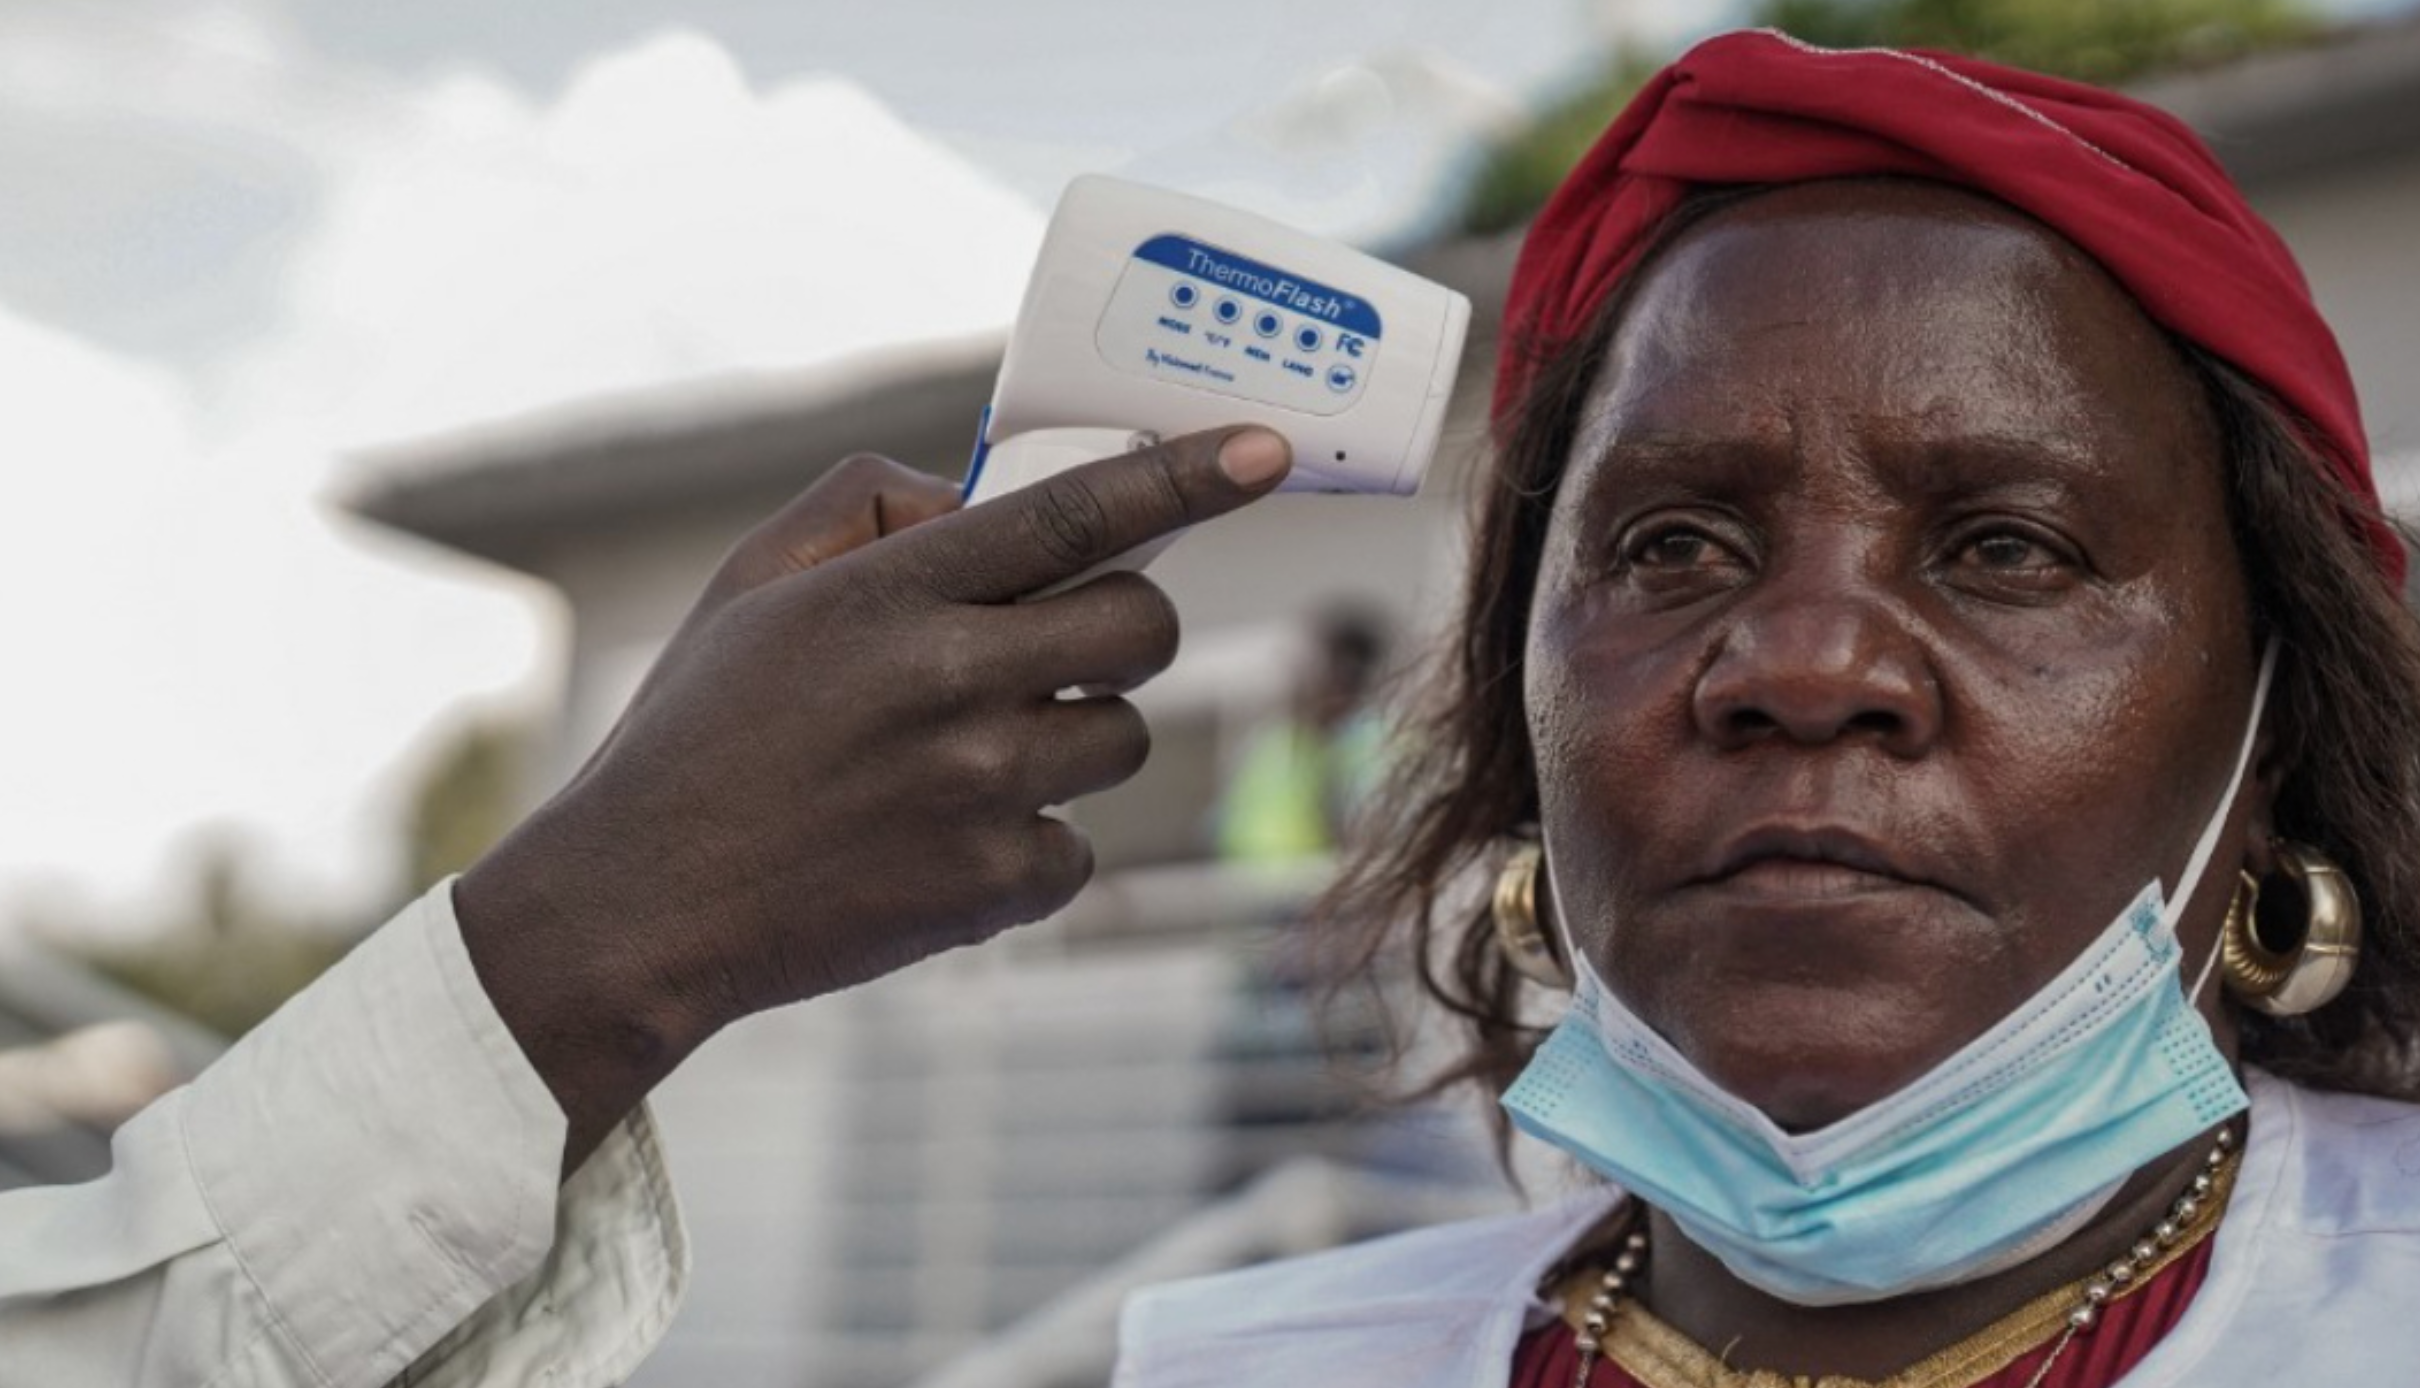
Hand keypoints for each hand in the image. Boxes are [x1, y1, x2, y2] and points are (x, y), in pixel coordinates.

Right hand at [454, 426, 1291, 1168]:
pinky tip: (942, 840)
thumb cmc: (700, 732)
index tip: (1264, 450)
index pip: (1074, 514)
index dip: (1183, 475)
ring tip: (962, 757)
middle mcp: (952, 683)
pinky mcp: (992, 888)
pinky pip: (1080, 846)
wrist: (641, 908)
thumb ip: (871, 508)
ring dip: (1072, 737)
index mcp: (895, 592)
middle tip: (1061, 646)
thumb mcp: (752, 583)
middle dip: (1124, 627)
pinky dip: (1031, 842)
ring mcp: (980, 791)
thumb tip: (981, 496)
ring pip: (1123, 739)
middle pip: (1144, 629)